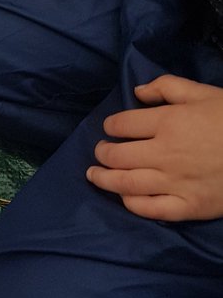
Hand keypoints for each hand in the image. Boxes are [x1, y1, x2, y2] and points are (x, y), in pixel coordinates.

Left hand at [87, 75, 222, 220]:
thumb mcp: (203, 93)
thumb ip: (167, 87)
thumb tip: (137, 92)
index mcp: (168, 123)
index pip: (123, 124)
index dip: (112, 125)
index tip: (110, 127)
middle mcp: (165, 155)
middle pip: (119, 156)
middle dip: (103, 152)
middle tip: (99, 152)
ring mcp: (176, 183)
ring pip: (127, 184)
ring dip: (105, 179)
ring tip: (94, 175)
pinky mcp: (189, 207)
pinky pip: (151, 209)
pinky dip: (132, 204)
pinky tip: (125, 198)